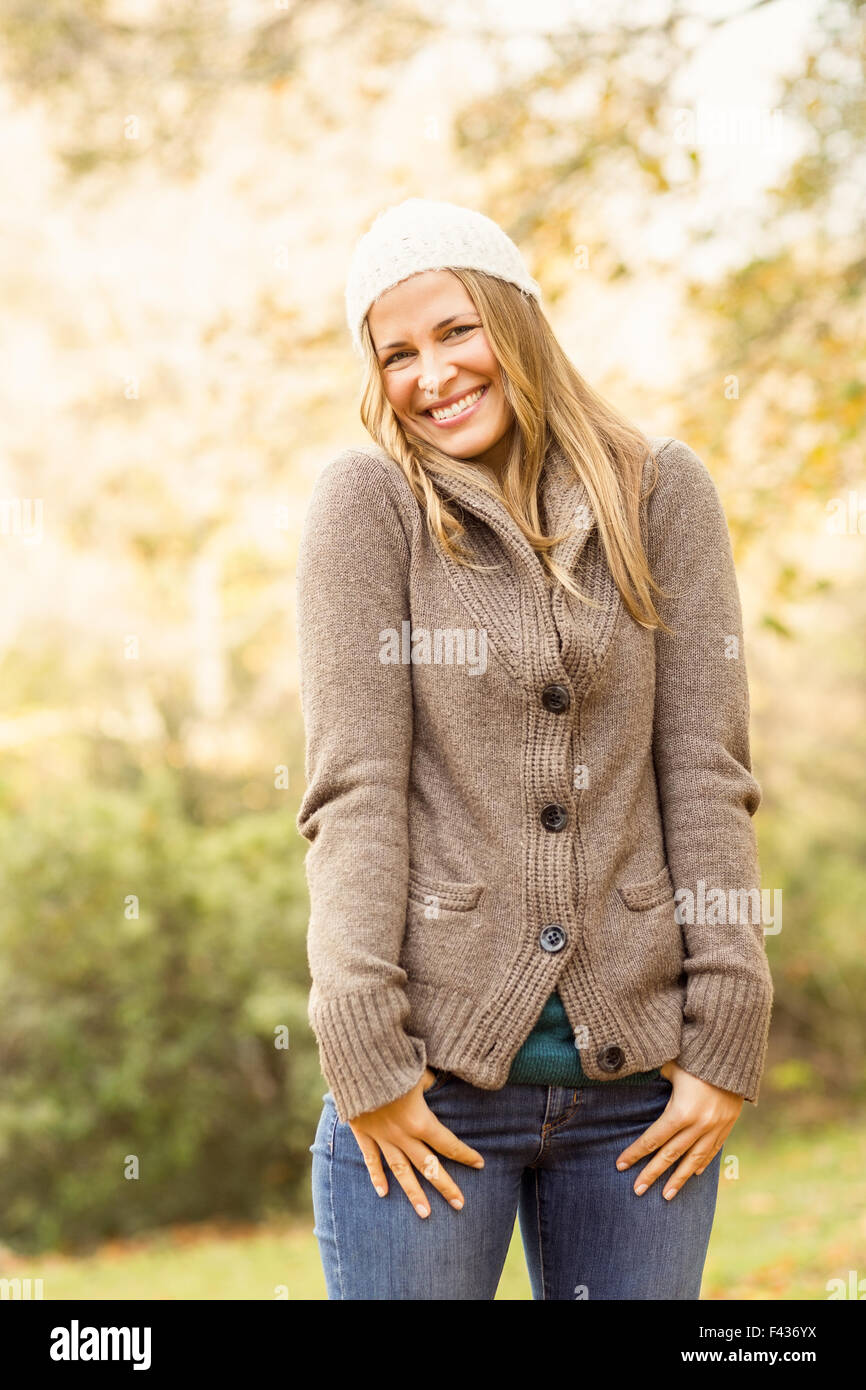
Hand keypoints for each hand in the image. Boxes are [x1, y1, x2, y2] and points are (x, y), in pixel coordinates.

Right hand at [348, 1067, 484, 1218]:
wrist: (356, 1064)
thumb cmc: (392, 1063)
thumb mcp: (419, 1071)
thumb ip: (431, 1084)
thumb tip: (439, 1084)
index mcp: (420, 1121)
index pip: (448, 1143)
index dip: (465, 1154)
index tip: (480, 1164)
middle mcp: (403, 1135)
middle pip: (428, 1165)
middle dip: (445, 1185)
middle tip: (460, 1204)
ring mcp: (382, 1137)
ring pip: (401, 1171)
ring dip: (414, 1193)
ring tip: (425, 1213)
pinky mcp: (363, 1133)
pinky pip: (371, 1159)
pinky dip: (376, 1176)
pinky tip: (383, 1193)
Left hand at [614, 1059, 742, 1199]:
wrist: (734, 1056)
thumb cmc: (696, 1057)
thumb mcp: (670, 1067)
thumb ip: (654, 1079)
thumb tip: (631, 1077)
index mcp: (680, 1112)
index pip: (653, 1138)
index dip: (635, 1153)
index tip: (620, 1165)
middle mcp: (698, 1126)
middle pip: (670, 1155)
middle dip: (652, 1174)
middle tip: (637, 1190)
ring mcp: (714, 1129)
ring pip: (693, 1160)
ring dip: (678, 1179)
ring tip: (666, 1196)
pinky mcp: (727, 1126)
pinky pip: (712, 1151)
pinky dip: (701, 1164)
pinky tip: (693, 1174)